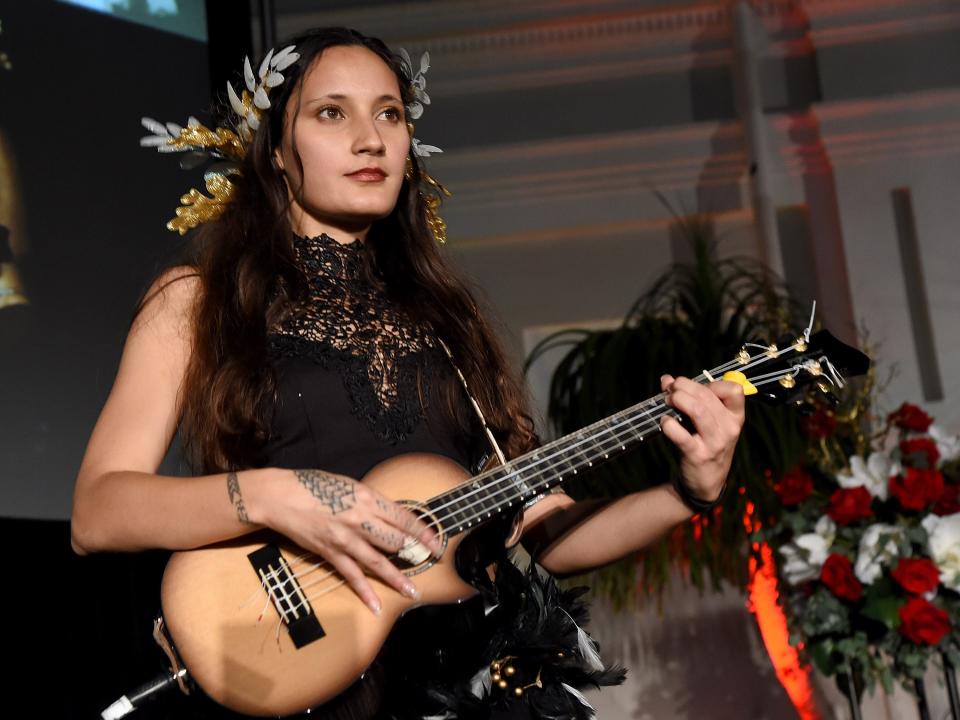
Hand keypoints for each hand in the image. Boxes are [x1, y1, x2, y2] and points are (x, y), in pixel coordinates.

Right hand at [253, 468, 442, 615]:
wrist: (282, 497)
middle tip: (428, 563)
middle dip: (414, 553)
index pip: (404, 518)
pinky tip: (376, 605)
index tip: (437, 543)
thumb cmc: (315, 485)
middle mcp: (360, 519)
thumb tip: (391, 516)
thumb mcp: (350, 485)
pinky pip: (352, 576)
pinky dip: (365, 592)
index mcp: (368, 498)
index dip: (424, 532)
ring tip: (413, 591)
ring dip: (398, 579)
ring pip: (379, 562)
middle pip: (396, 541)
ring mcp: (346, 539)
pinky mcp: (331, 553)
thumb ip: (371, 501)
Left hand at [659, 374, 745, 504]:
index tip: (695, 388)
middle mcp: (729, 428)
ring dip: (678, 400)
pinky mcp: (698, 455)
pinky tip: (665, 422)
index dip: (711, 383)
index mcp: (735, 417)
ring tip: (667, 401)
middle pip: (708, 396)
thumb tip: (666, 379)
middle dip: (684, 387)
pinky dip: (669, 424)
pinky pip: (681, 435)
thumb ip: (690, 398)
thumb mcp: (707, 422)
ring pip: (698, 410)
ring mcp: (715, 443)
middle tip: (670, 390)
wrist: (706, 482)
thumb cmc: (706, 445)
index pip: (734, 390)